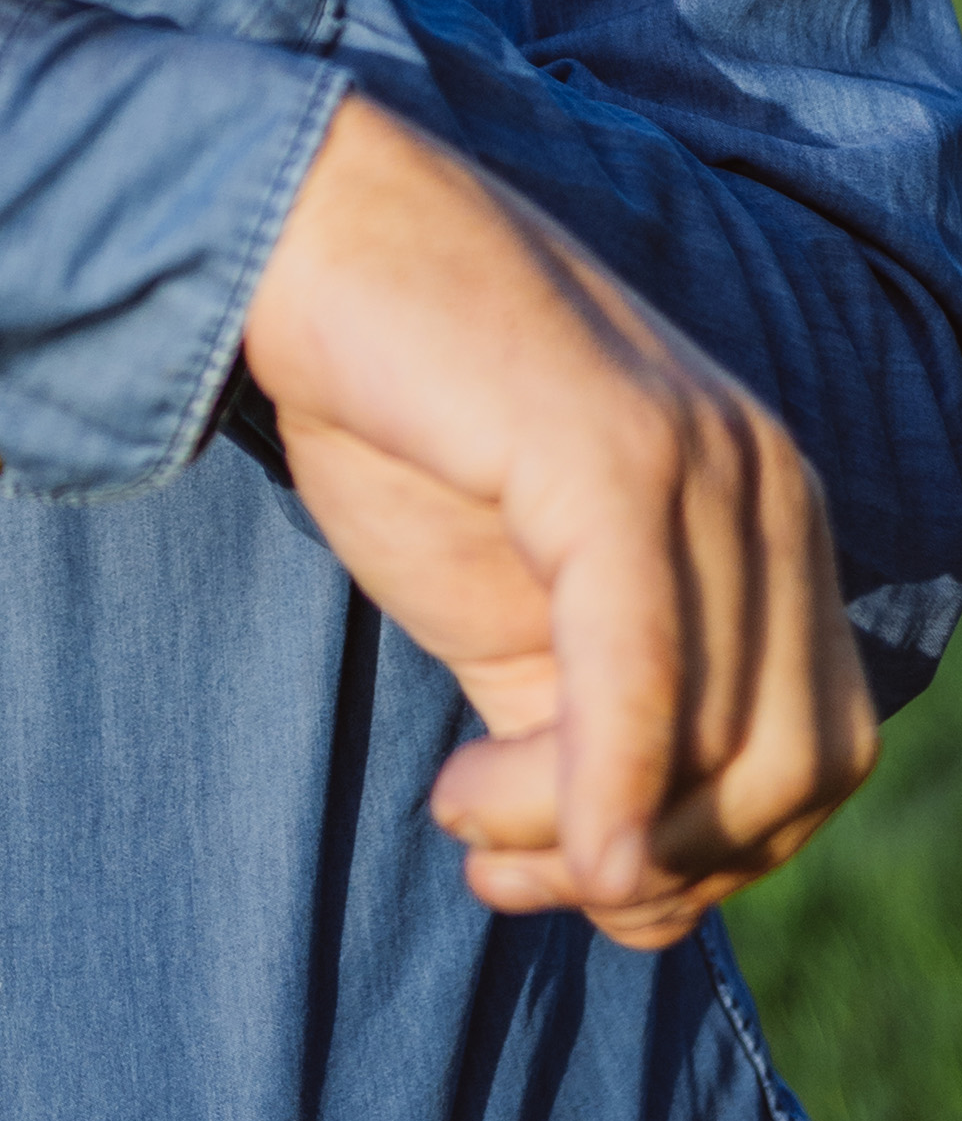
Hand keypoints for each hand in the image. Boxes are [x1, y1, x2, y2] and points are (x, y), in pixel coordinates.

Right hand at [242, 94, 877, 946]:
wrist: (306, 237)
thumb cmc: (400, 413)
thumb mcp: (517, 603)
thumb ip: (591, 718)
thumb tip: (628, 883)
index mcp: (769, 514)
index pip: (813, 751)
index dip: (704, 861)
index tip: (555, 877)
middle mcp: (769, 482)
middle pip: (793, 769)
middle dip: (654, 870)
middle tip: (494, 869)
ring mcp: (703, 463)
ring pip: (726, 745)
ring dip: (584, 836)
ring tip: (462, 812)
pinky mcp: (614, 456)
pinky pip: (644, 677)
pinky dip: (590, 791)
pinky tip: (489, 818)